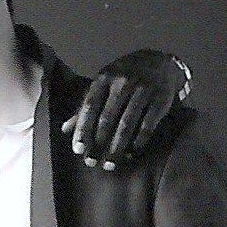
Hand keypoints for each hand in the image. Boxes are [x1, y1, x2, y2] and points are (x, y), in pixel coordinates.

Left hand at [60, 50, 187, 169]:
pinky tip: (131, 154)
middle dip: (98, 143)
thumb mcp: (103, 84)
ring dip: (117, 147)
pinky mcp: (161, 98)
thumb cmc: (124, 77)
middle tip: (92, 162)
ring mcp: (143, 89)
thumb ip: (85, 105)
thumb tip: (64, 130)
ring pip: (126, 124)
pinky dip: (139, 141)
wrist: (160, 62)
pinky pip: (148, 124)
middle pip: (107, 118)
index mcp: (104, 78)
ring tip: (111, 164)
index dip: (82, 129)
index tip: (78, 150)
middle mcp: (123, 82)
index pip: (89, 106)